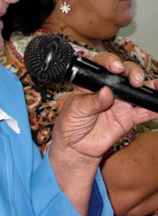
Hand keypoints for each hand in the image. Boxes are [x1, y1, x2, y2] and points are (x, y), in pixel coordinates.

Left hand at [48, 52, 157, 215]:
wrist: (74, 152)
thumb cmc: (66, 129)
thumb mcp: (73, 114)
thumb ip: (90, 103)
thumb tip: (107, 93)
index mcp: (87, 84)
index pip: (100, 66)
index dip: (108, 63)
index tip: (113, 67)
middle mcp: (105, 89)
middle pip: (122, 73)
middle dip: (130, 71)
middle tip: (131, 78)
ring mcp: (120, 101)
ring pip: (136, 88)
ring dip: (145, 84)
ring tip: (147, 86)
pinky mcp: (130, 116)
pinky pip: (146, 108)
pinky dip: (154, 104)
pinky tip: (157, 101)